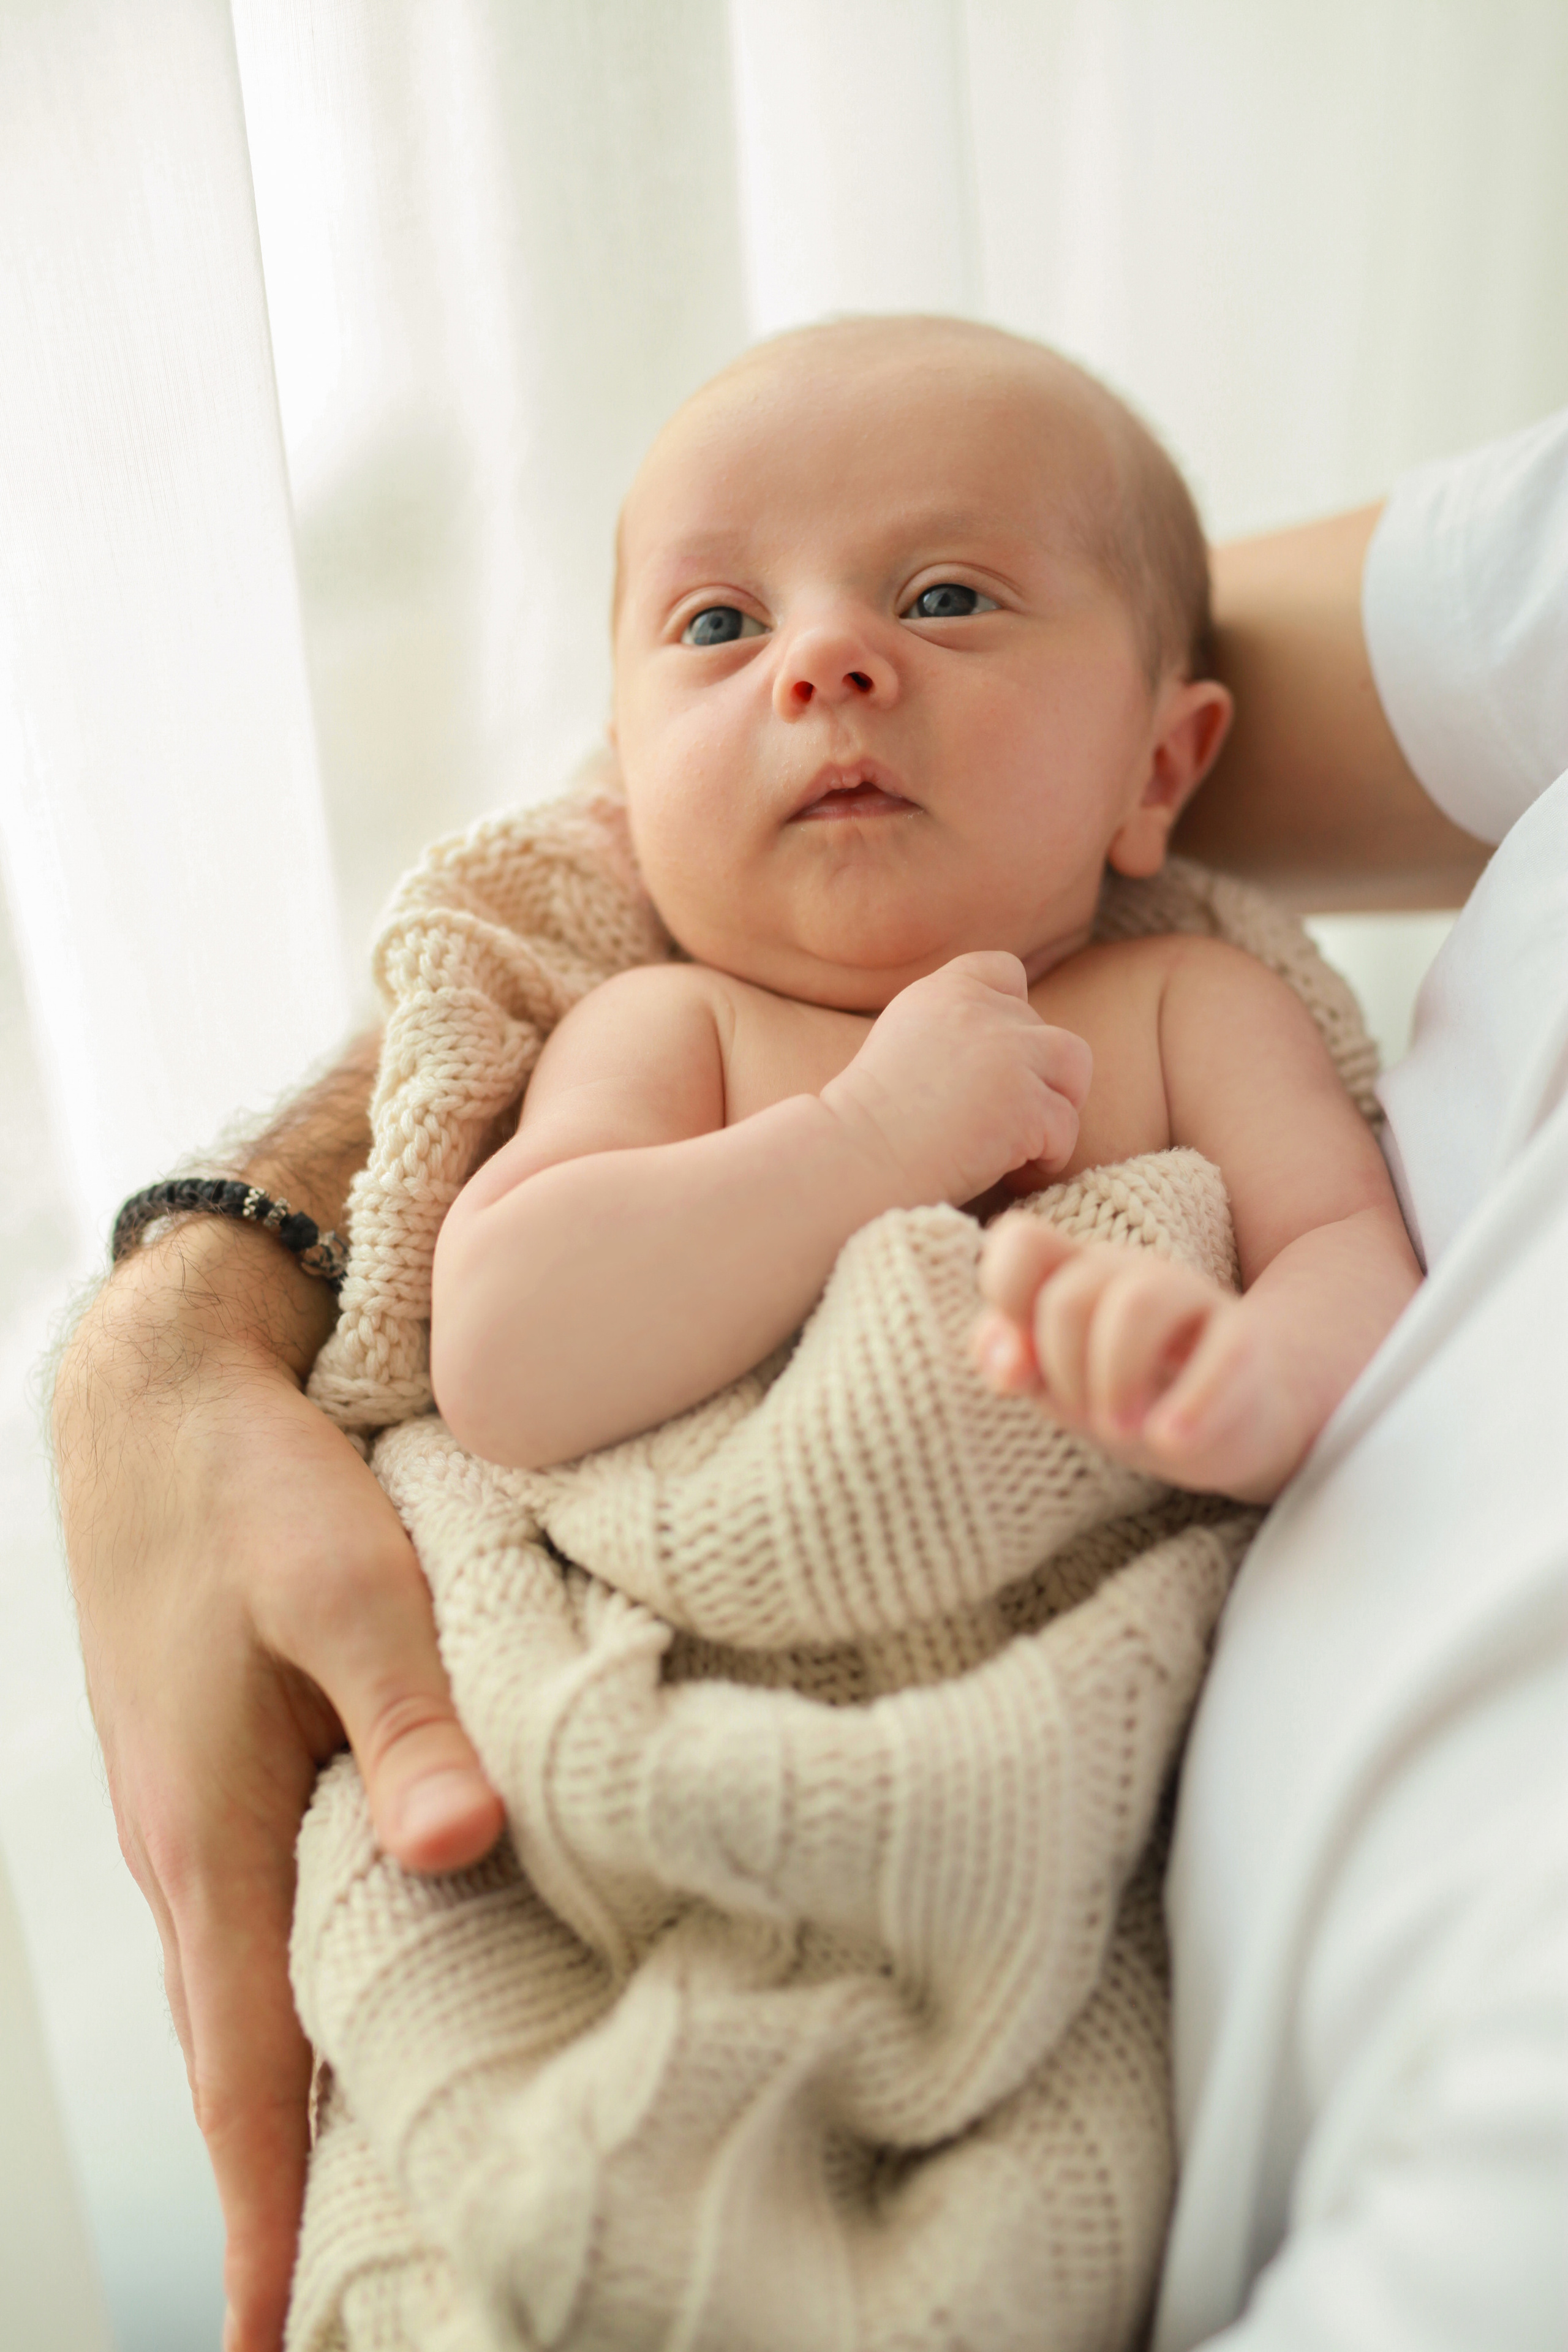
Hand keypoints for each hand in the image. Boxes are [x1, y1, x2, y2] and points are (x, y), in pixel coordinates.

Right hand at [54, 1247, 505, 2351]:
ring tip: (351, 2195)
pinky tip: (344, 2007)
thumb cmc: (252, 1490)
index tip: (269, 2340)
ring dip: (280, 2101)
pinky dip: (282, 2002)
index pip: (241, 2068)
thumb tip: (457, 1848)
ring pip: (237, 1997)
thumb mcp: (348, 1589)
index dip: (262, 2210)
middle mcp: (188, 1855)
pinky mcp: (209, 1778)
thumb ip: (410, 1718)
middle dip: (277, 2186)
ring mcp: (189, 1820)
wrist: (158, 1402)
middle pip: (233, 2059)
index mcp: (215, 1836)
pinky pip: (243, 1931)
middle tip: (335, 2300)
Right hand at [822, 952, 1091, 1209]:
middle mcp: (981, 1011)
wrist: (855, 1159)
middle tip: (1002, 1121)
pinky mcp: (1027, 1105)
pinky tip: (1012, 1173)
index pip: (1005, 971)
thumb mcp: (901, 1041)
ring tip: (1025, 1141)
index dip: (1013, 1013)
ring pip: (1074, 1065)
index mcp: (943, 992)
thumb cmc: (868, 1122)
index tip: (995, 1061)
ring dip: (1058, 1105)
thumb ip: (950, 1027)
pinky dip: (1047, 1156)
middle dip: (1034, 1077)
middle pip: (1045, 1030)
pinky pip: (1066, 1127)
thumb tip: (1001, 1048)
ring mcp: (1009, 1055)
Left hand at [972, 1218, 1310, 1501]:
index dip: (1004, 1293)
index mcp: (1073, 1273)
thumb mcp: (1056, 1385)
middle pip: (1069, 1297)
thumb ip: (1012, 1362)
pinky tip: (1170, 1440)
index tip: (1023, 1363)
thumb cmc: (1130, 1392)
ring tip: (1121, 1431)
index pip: (1020, 1239)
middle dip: (1065, 1370)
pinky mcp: (1244, 1340)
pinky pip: (1221, 1354)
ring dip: (1114, 1380)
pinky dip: (1190, 1403)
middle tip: (1088, 1417)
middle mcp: (1129, 1273)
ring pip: (1134, 1305)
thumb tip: (1005, 1363)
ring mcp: (1190, 1298)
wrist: (1232, 1417)